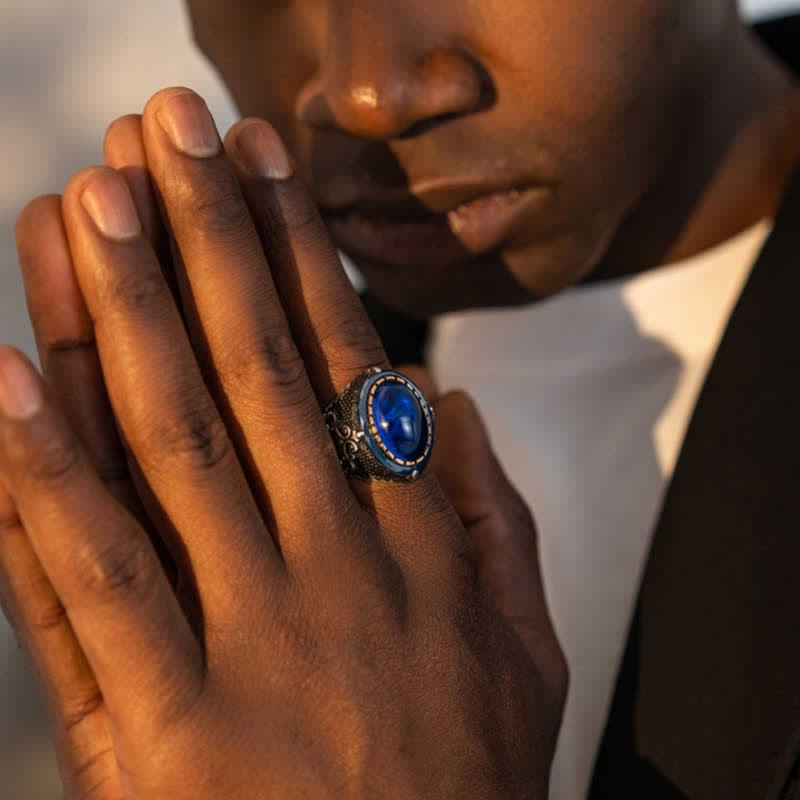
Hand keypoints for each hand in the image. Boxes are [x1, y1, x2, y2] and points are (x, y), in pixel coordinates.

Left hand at [1, 87, 565, 798]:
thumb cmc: (465, 790)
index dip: (298, 256)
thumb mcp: (527, 651)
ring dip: (117, 318)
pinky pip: (84, 582)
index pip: (343, 365)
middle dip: (202, 242)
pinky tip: (0, 376)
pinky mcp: (160, 730)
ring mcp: (245, 640)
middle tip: (156, 136)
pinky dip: (36, 476)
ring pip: (166, 448)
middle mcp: (331, 568)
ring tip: (75, 208)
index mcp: (415, 546)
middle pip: (251, 374)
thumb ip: (493, 522)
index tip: (258, 167)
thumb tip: (448, 405)